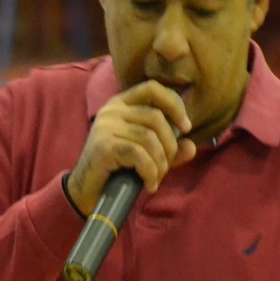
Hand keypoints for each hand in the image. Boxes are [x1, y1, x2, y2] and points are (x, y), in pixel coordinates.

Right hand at [66, 80, 195, 216]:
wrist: (87, 192)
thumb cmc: (118, 170)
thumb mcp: (147, 156)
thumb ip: (168, 149)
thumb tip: (192, 147)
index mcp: (121, 104)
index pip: (152, 88)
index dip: (174, 104)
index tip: (186, 128)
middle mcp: (111, 110)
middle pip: (156, 117)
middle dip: (169, 146)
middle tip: (166, 166)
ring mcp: (105, 126)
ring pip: (149, 138)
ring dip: (160, 163)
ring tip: (156, 178)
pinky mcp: (103, 146)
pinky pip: (139, 155)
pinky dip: (150, 173)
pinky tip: (149, 185)